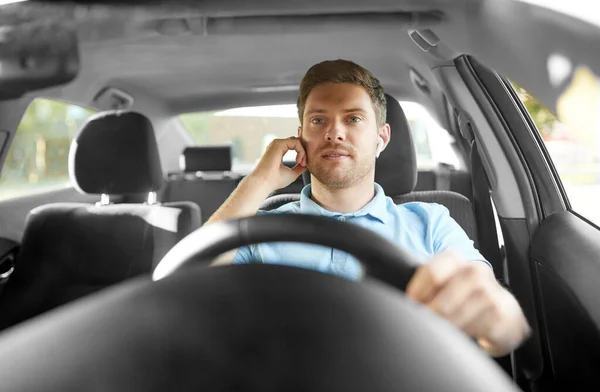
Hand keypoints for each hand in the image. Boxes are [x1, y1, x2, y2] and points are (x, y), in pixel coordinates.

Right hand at [249, 137, 306, 192]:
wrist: (265, 182)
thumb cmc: (275, 180)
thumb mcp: (292, 173)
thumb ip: (299, 167)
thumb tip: (306, 164)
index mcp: (279, 152)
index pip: (294, 145)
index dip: (302, 153)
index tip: (303, 165)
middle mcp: (277, 146)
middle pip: (296, 141)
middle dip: (304, 152)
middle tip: (304, 164)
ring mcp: (277, 144)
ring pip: (297, 141)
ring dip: (303, 152)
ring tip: (301, 163)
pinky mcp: (279, 143)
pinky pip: (296, 142)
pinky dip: (301, 151)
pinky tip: (299, 161)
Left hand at [405, 250, 530, 356]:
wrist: (503, 312)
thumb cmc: (465, 297)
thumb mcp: (444, 283)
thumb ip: (425, 285)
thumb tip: (403, 298)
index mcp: (455, 259)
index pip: (432, 272)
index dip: (417, 293)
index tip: (412, 305)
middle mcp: (475, 271)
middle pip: (443, 301)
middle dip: (431, 317)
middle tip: (425, 323)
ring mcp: (491, 291)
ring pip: (457, 318)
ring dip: (446, 327)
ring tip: (445, 328)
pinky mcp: (503, 313)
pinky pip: (474, 330)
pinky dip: (464, 334)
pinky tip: (463, 332)